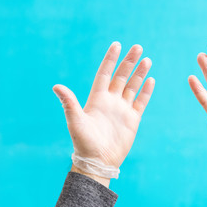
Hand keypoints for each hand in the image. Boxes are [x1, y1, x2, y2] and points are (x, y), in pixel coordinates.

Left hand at [53, 42, 154, 169]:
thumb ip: (69, 103)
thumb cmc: (84, 142)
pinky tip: (150, 80)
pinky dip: (146, 92)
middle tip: (138, 47)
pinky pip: (140, 102)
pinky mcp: (132, 119)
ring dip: (139, 74)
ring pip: (133, 87)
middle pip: (121, 77)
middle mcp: (110, 101)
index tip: (116, 45)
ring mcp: (122, 109)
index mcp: (97, 99)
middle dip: (129, 62)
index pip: (105, 73)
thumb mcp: (75, 121)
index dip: (110, 59)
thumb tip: (56, 86)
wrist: (98, 161)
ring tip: (147, 60)